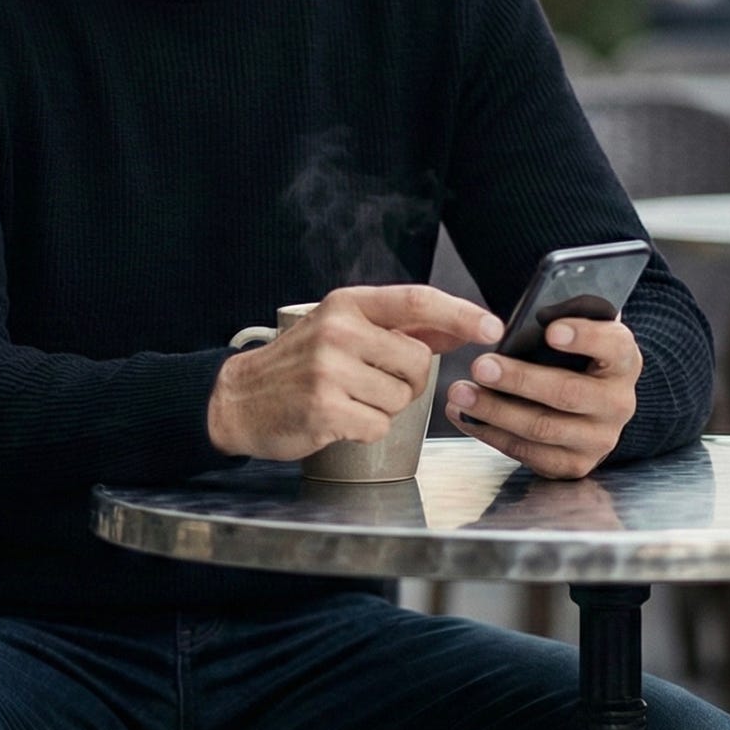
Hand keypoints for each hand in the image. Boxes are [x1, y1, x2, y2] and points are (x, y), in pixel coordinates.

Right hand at [208, 284, 502, 460]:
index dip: (461, 313)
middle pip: (417, 361)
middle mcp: (338, 330)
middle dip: (407, 380)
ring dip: (383, 408)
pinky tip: (337, 420)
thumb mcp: (342, 330)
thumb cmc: (297, 366)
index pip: (416, 300)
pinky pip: (378, 425)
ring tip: (346, 400)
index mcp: (346, 304)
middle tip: (371, 383)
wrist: (238, 399)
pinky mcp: (324, 408)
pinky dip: (365, 430)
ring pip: (401, 397)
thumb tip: (457, 327)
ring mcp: (328, 369)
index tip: (491, 327)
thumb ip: (398, 326)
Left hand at [445, 317, 641, 478]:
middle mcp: (618, 403)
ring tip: (461, 394)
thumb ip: (561, 325)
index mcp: (623, 362)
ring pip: (542, 427)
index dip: (584, 337)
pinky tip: (468, 417)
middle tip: (481, 366)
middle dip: (518, 379)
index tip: (551, 331)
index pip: (613, 346)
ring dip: (495, 410)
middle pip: (567, 393)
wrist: (590, 409)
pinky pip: (528, 452)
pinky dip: (492, 434)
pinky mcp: (574, 463)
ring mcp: (599, 439)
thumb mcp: (579, 338)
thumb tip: (531, 317)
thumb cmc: (575, 362)